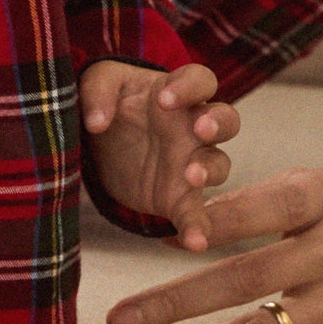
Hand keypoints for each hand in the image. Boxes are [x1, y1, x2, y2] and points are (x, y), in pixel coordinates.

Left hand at [79, 59, 234, 243]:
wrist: (103, 145)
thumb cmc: (109, 103)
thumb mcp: (95, 85)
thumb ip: (97, 92)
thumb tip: (97, 121)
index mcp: (176, 92)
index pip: (200, 80)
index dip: (189, 86)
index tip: (164, 99)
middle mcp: (192, 127)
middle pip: (227, 119)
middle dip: (218, 123)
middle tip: (200, 129)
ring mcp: (191, 163)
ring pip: (219, 164)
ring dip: (210, 169)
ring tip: (191, 176)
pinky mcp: (179, 197)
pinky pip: (196, 212)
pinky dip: (198, 227)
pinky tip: (195, 243)